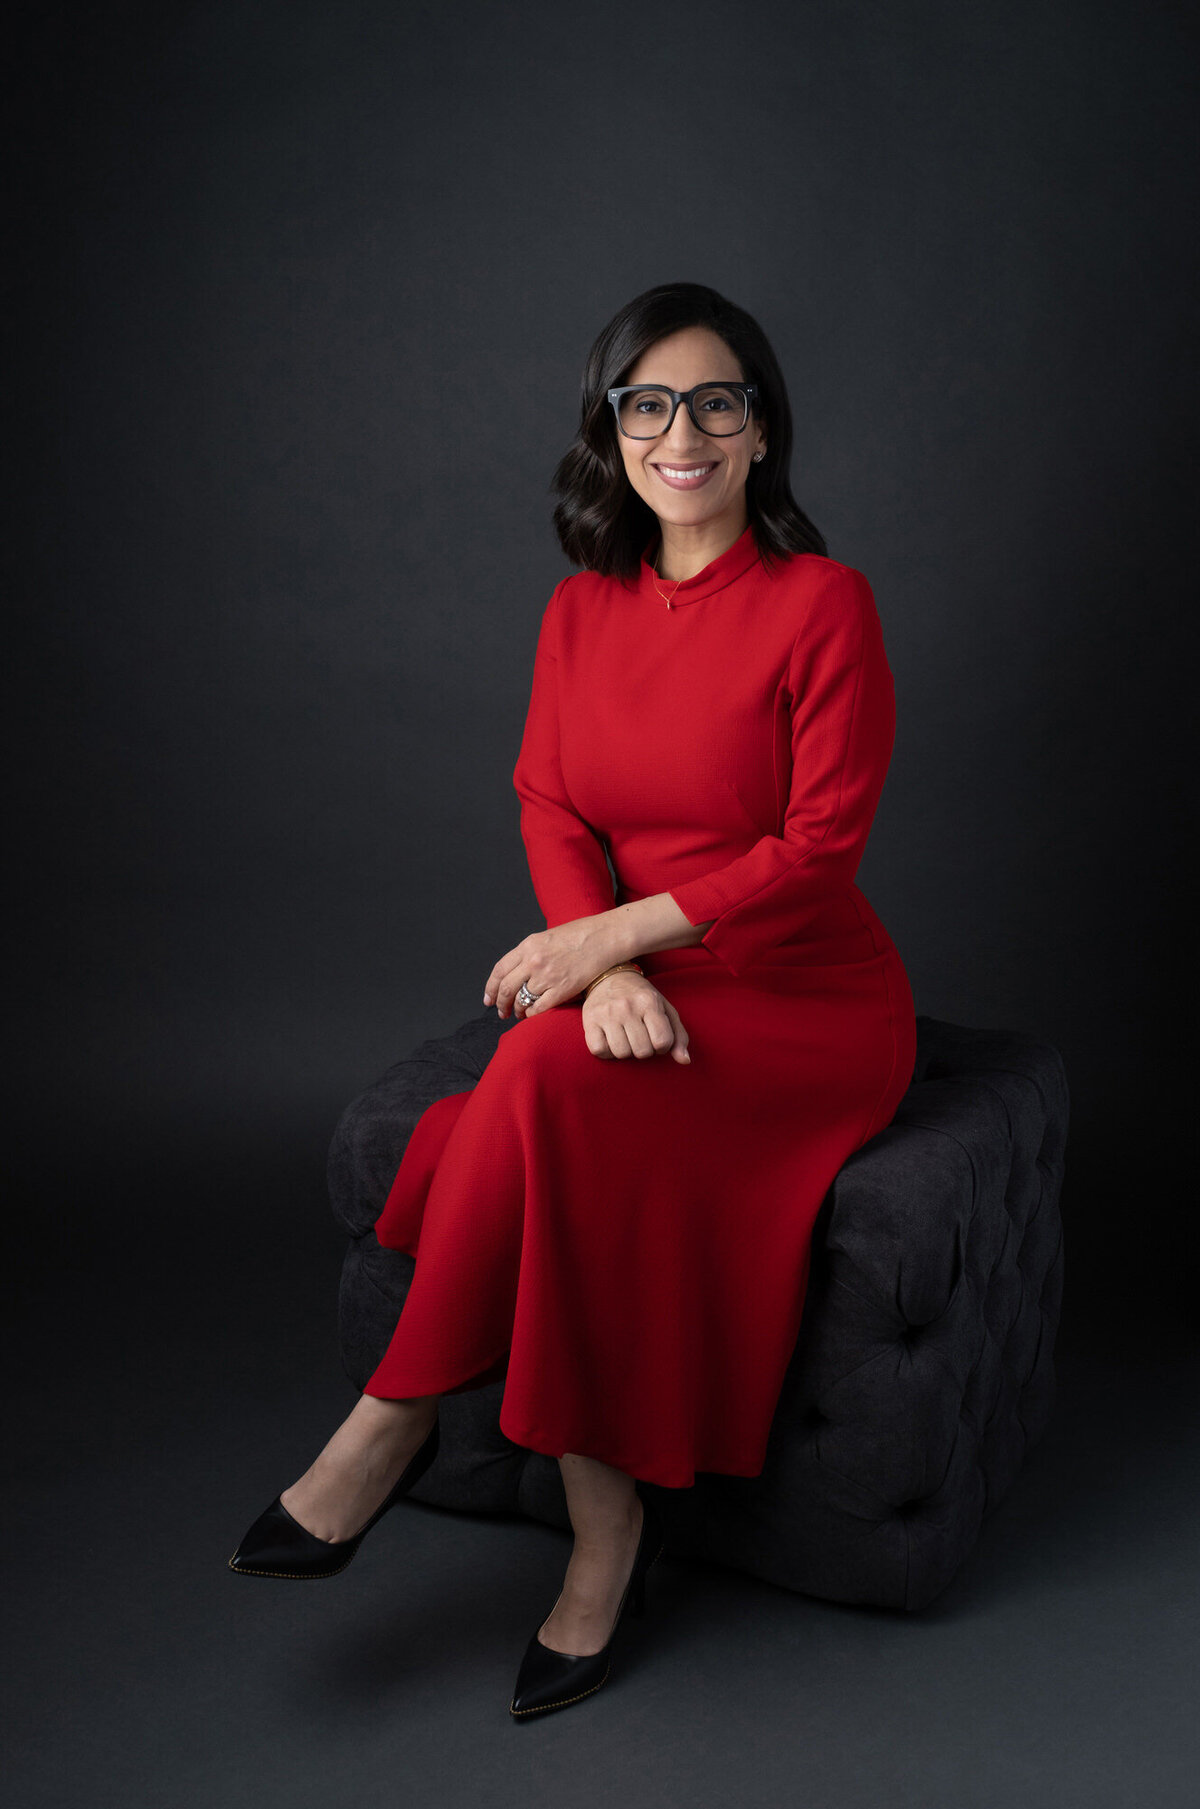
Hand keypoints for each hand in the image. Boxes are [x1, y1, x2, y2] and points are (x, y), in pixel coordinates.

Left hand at [483, 917, 616, 1018]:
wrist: (604, 938)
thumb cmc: (580, 935)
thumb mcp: (547, 937)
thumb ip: (530, 953)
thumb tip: (518, 971)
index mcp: (528, 946)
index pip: (500, 971)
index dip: (491, 988)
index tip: (489, 999)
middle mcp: (533, 962)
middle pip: (506, 988)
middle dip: (500, 1004)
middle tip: (501, 1012)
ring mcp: (547, 976)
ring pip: (521, 1000)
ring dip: (517, 1010)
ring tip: (517, 1014)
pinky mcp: (562, 990)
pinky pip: (539, 1008)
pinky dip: (531, 1014)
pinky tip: (531, 1015)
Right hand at [581, 971, 690, 1063]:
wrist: (609, 976)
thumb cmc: (642, 998)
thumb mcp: (665, 1010)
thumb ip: (678, 1036)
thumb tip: (685, 1061)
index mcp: (649, 1002)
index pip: (662, 1042)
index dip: (662, 1047)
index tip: (657, 1038)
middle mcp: (627, 1006)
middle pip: (642, 1052)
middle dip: (644, 1050)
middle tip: (640, 1037)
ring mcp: (606, 1013)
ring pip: (621, 1054)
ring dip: (626, 1052)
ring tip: (626, 1038)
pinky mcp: (589, 1020)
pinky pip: (599, 1051)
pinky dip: (606, 1052)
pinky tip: (610, 1040)